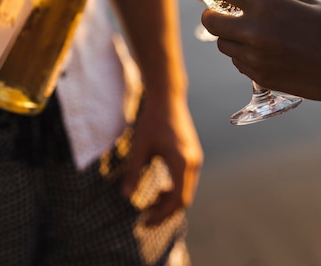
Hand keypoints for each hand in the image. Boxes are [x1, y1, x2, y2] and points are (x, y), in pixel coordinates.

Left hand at [120, 93, 202, 225]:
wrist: (168, 98)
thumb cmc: (153, 121)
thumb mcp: (139, 147)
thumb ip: (133, 172)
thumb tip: (125, 197)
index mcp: (182, 163)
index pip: (176, 200)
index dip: (161, 214)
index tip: (144, 221)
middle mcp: (193, 163)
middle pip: (184, 199)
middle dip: (165, 212)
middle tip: (145, 219)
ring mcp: (195, 158)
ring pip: (186, 190)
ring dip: (169, 201)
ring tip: (149, 204)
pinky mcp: (192, 154)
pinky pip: (186, 180)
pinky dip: (174, 189)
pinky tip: (159, 189)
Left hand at [183, 0, 320, 103]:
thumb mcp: (303, 1)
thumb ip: (271, 0)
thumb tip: (251, 1)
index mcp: (267, 4)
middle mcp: (255, 30)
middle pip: (210, 22)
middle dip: (212, 15)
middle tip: (223, 12)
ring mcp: (256, 57)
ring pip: (222, 45)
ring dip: (228, 36)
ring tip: (250, 33)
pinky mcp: (261, 77)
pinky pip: (238, 63)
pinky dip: (242, 55)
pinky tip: (263, 51)